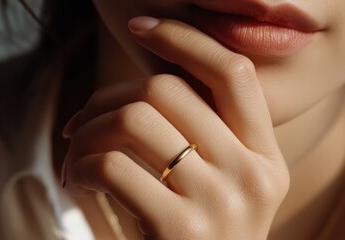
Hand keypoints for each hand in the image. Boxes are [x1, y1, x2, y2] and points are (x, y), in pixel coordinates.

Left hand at [60, 16, 289, 238]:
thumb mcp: (223, 191)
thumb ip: (205, 138)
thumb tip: (144, 81)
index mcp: (267, 159)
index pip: (234, 71)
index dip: (186, 38)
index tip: (141, 28)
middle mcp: (252, 176)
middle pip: (168, 89)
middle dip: (107, 98)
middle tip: (79, 127)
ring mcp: (219, 203)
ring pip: (135, 118)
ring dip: (88, 133)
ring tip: (77, 160)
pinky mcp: (179, 231)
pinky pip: (111, 165)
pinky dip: (81, 168)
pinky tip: (80, 186)